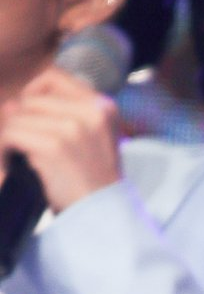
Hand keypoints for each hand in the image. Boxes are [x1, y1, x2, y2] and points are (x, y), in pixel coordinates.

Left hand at [0, 64, 121, 211]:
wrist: (104, 216)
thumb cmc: (93, 181)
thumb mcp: (93, 140)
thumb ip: (61, 115)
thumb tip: (10, 105)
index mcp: (102, 106)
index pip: (53, 77)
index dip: (32, 93)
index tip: (27, 116)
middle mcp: (90, 112)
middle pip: (30, 99)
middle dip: (17, 120)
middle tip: (17, 144)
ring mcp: (73, 129)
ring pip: (16, 116)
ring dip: (8, 137)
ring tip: (12, 155)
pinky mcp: (54, 147)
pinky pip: (11, 134)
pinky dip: (3, 149)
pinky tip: (9, 163)